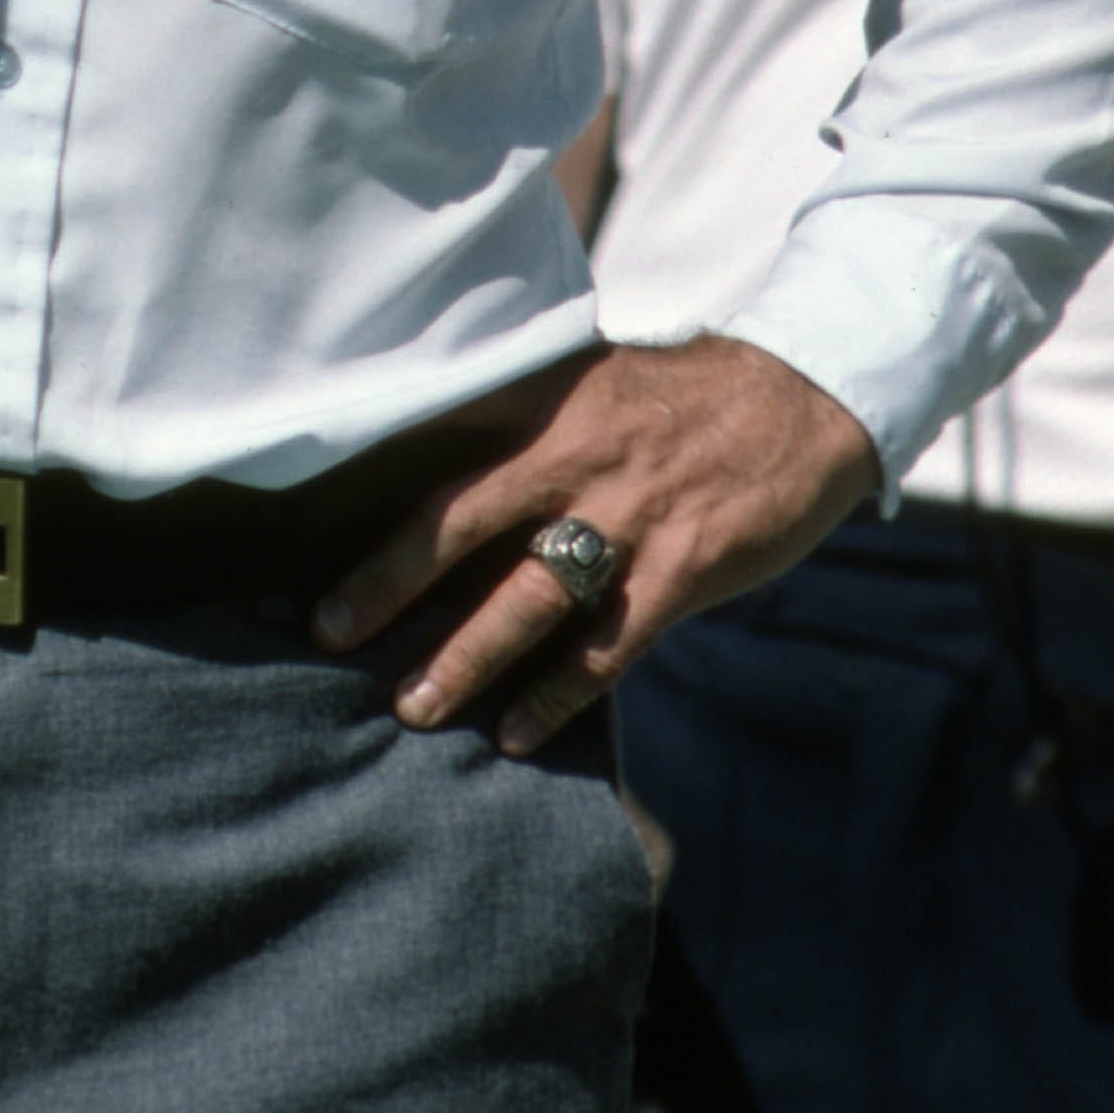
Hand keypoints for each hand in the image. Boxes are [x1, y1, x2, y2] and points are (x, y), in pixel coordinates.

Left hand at [311, 333, 874, 756]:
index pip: (441, 439)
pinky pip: (606, 648)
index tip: (306, 530)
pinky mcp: (683, 568)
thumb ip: (525, 413)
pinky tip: (515, 733)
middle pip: (462, 520)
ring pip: (528, 597)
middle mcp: (577, 453)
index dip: (373, 483)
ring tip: (412, 706)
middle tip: (326, 629)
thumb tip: (436, 450)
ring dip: (465, 657)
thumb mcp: (596, 379)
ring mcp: (631, 514)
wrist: (807, 399)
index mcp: (547, 400)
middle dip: (388, 579)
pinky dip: (556, 696)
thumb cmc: (685, 396)